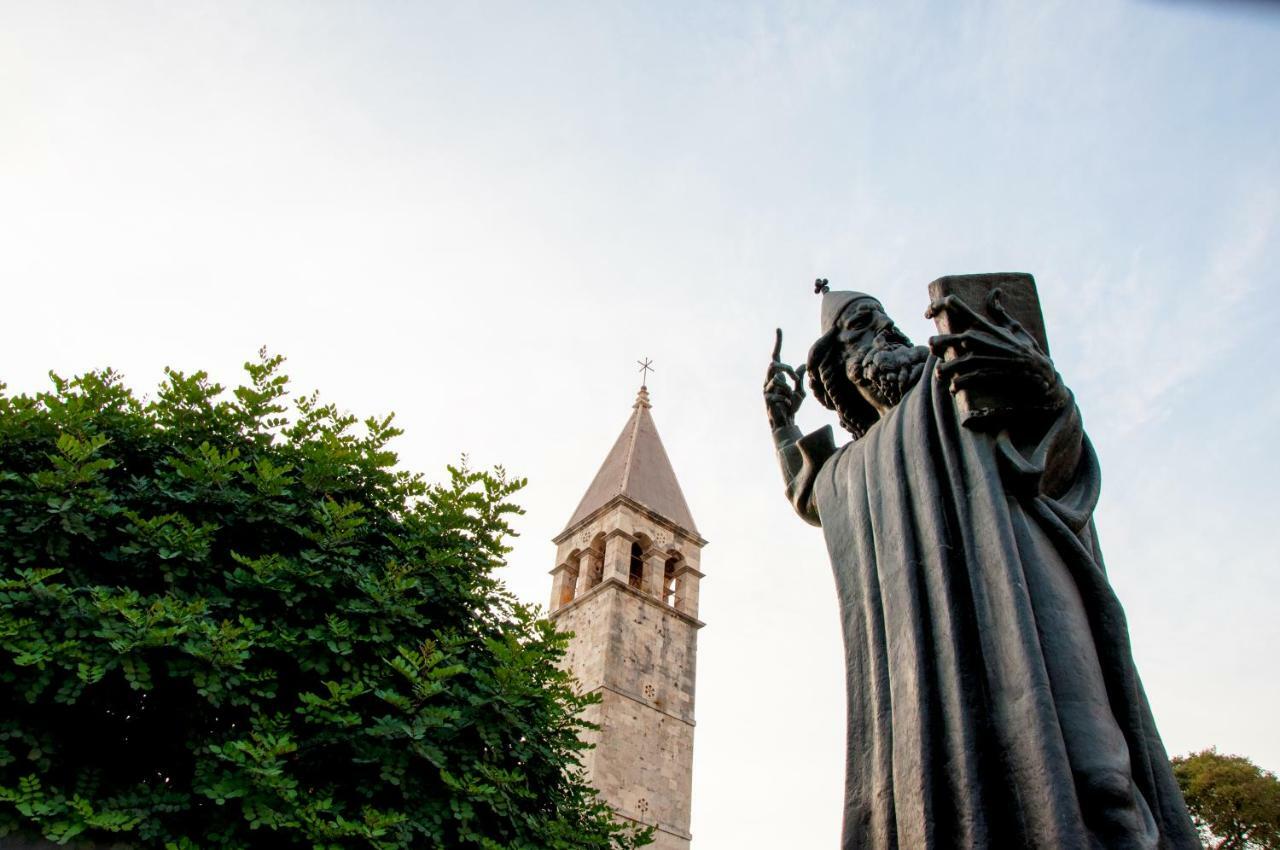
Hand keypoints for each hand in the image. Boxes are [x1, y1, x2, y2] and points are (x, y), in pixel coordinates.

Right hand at [765, 328, 806, 429]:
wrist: (786, 422)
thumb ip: (799, 379)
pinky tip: (787, 406)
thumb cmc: (791, 406)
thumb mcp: (799, 391)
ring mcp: (766, 389)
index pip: (776, 356)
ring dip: (789, 389)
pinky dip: (787, 399)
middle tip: (796, 379)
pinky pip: (779, 393)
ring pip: (777, 379)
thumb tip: (802, 366)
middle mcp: (769, 379)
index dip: (778, 343)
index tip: (779, 329)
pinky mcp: (766, 398)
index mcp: (777, 375)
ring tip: (791, 399)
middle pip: (774, 364)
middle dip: (787, 369)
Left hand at [926, 289, 1067, 408]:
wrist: (1039, 372)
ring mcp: (978, 357)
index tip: (928, 313)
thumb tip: (995, 291)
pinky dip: (954, 386)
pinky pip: (959, 381)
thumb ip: (999, 310)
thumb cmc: (1025, 348)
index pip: (954, 305)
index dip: (936, 306)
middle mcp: (976, 338)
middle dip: (935, 345)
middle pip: (942, 339)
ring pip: (947, 365)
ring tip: (941, 374)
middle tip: (934, 349)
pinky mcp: (982, 374)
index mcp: (982, 324)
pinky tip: (953, 388)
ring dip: (941, 371)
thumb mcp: (1013, 327)